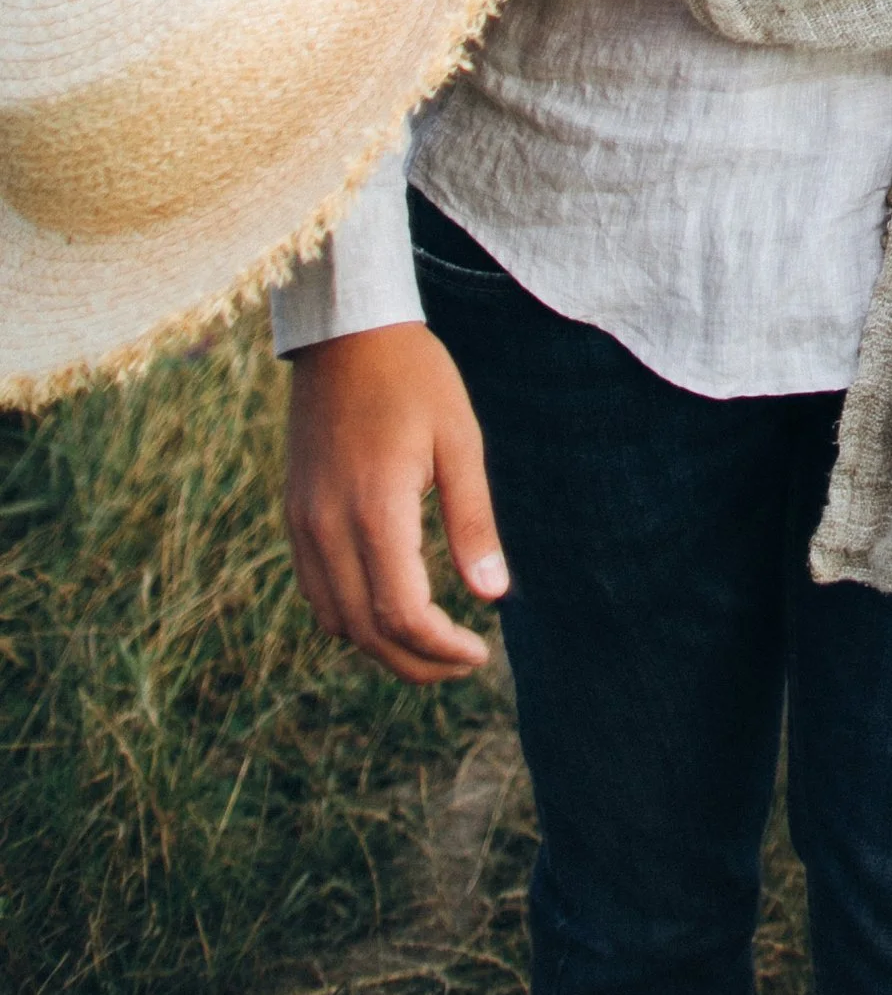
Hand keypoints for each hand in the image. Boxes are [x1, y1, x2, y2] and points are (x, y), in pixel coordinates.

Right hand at [284, 321, 507, 682]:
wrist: (346, 332)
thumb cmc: (414, 378)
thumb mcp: (460, 440)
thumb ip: (472, 521)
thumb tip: (494, 595)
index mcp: (375, 509)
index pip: (402, 614)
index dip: (441, 648)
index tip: (479, 653)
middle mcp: (328, 527)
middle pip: (366, 632)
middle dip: (416, 662)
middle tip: (464, 662)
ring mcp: (302, 524)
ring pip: (335, 621)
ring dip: (381, 647)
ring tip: (432, 643)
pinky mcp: (293, 516)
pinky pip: (316, 592)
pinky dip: (351, 618)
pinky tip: (389, 608)